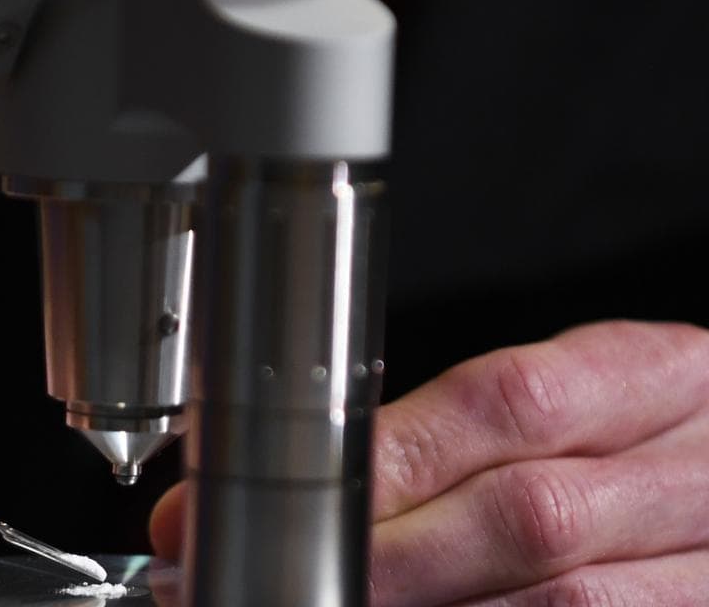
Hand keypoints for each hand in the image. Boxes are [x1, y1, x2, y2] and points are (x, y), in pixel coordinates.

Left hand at [150, 320, 708, 604]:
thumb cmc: (641, 432)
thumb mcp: (583, 392)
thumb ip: (464, 427)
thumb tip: (305, 468)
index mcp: (656, 376)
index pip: (510, 401)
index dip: (393, 457)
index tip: (292, 493)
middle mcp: (699, 471)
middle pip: (534, 515)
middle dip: (394, 555)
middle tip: (294, 572)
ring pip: (570, 605)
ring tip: (338, 601)